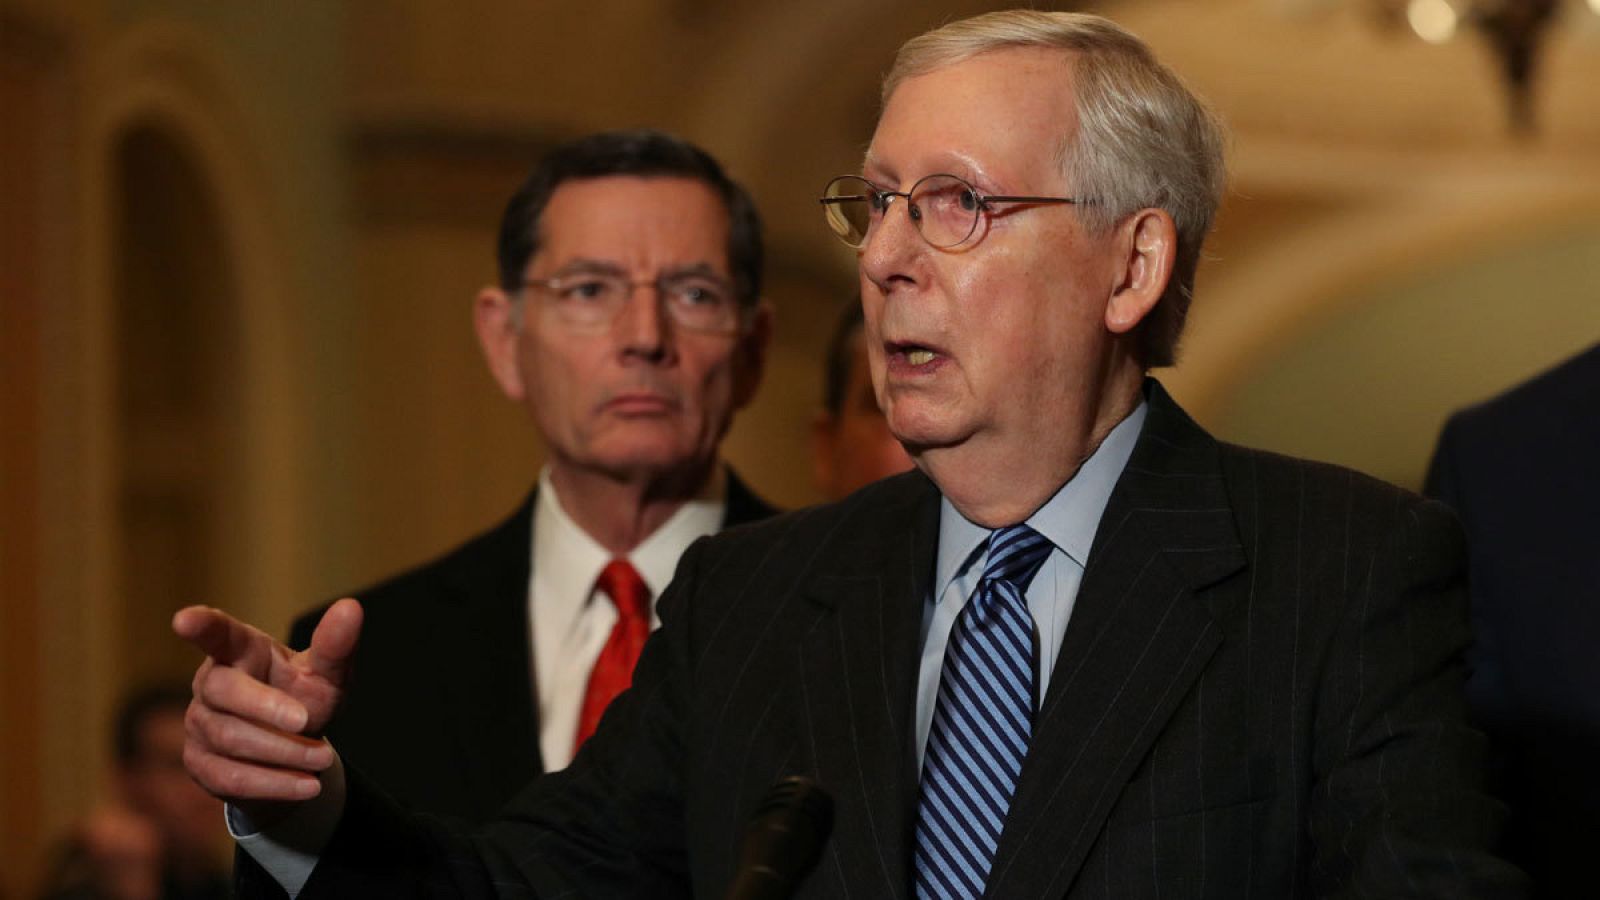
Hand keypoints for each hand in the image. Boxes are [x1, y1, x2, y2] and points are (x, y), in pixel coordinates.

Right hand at [172, 599, 361, 805]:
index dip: (202, 626)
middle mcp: (211, 683)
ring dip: (283, 752)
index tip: (184, 620)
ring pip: (231, 738)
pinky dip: (274, 783)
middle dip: (265, 707)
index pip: (218, 634)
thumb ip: (335, 646)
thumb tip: (351, 607)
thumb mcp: (326, 675)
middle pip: (223, 690)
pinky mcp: (200, 764)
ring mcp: (199, 724)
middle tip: (305, 721)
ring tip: (323, 758)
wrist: (294, 752)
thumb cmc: (303, 697)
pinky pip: (231, 777)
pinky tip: (306, 785)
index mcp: (241, 651)